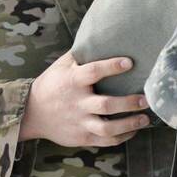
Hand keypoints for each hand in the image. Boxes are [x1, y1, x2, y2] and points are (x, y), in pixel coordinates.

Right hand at [20, 52, 150, 147]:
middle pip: (106, 105)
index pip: (93, 72)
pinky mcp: (81, 137)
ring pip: (107, 128)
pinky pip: (105, 140)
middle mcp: (77, 103)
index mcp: (72, 81)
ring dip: (129, 124)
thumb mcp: (61, 66)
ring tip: (145, 118)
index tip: (130, 62)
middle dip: (129, 103)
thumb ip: (81, 54)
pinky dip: (121, 137)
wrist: (30, 113)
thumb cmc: (52, 85)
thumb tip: (103, 36)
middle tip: (146, 99)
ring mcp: (79, 122)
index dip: (112, 67)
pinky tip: (133, 130)